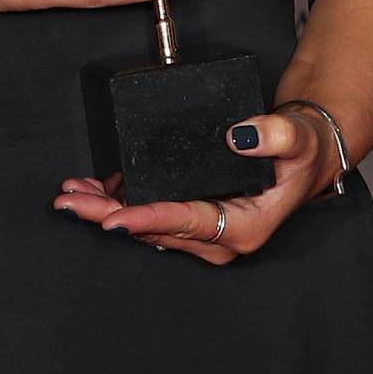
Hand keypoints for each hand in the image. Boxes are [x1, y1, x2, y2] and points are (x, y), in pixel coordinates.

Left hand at [54, 106, 337, 263]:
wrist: (302, 155)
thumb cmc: (301, 151)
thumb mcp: (297, 139)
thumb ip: (274, 135)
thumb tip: (239, 136)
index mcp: (244, 227)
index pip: (186, 222)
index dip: (148, 219)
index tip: (113, 220)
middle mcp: (220, 238)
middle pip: (155, 228)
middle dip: (108, 215)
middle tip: (69, 201)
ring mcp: (203, 230)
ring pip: (146, 224)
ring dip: (106, 208)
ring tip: (71, 191)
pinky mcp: (191, 218)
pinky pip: (149, 213)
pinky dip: (119, 201)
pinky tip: (93, 186)